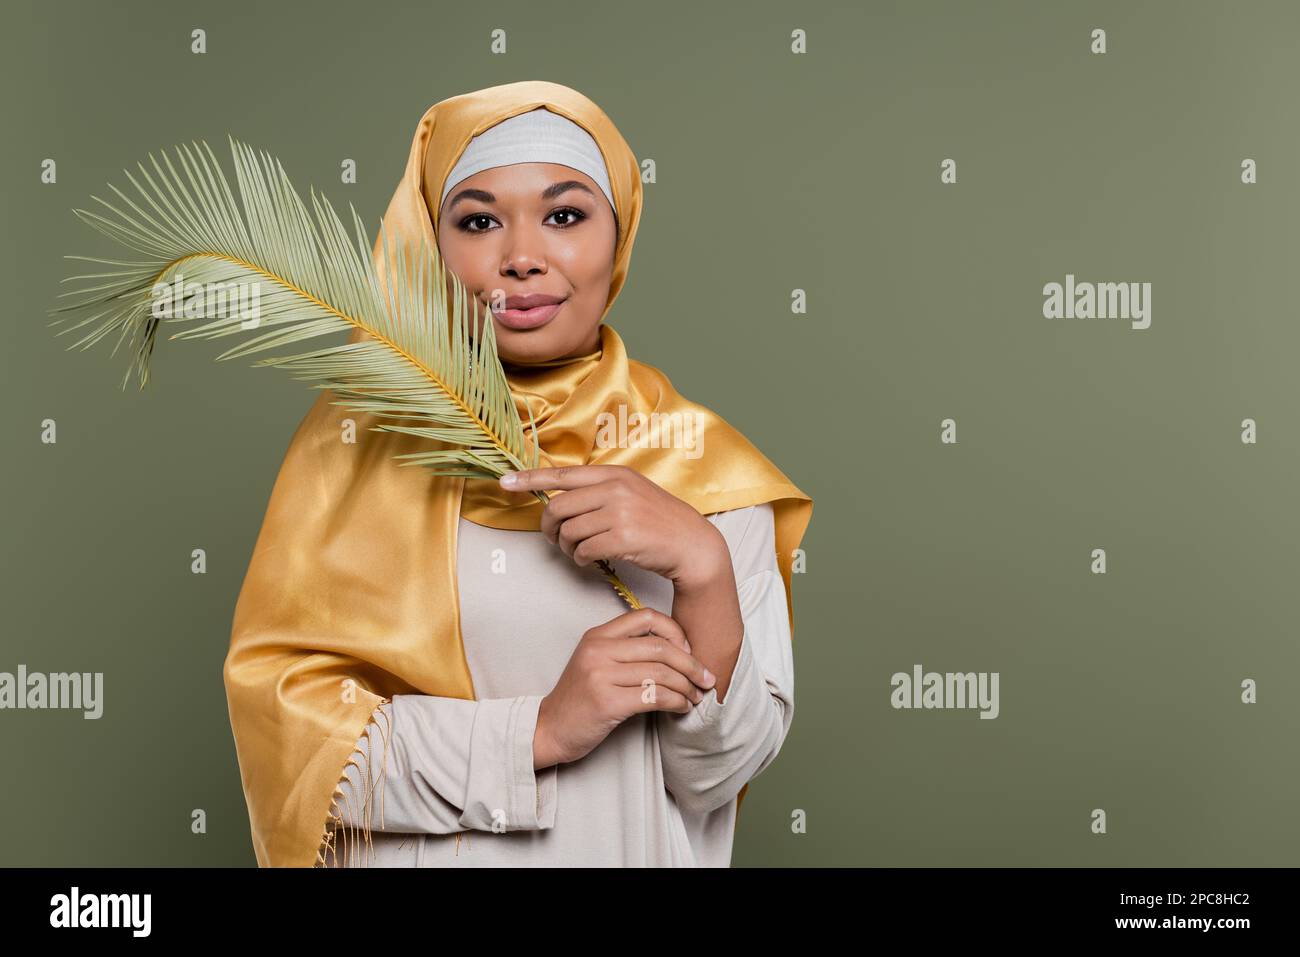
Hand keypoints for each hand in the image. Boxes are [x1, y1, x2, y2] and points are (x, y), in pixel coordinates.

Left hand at [501, 464, 729, 588]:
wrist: (690, 544)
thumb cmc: (658, 521)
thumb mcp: (632, 492)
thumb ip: (599, 490)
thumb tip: (559, 498)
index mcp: (614, 473)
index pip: (562, 474)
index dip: (529, 479)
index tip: (505, 482)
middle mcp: (615, 488)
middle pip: (558, 507)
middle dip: (549, 528)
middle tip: (554, 538)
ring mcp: (620, 512)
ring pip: (569, 532)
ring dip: (568, 547)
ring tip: (581, 551)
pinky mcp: (623, 538)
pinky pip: (583, 551)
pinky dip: (581, 560)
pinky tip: (592, 560)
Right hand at [533, 608, 715, 767]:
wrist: (549, 729)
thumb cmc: (580, 699)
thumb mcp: (597, 664)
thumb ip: (627, 651)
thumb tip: (678, 651)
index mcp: (598, 635)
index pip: (647, 617)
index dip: (675, 632)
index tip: (689, 652)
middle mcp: (598, 650)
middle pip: (660, 647)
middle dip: (691, 664)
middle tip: (706, 678)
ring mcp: (601, 675)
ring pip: (661, 673)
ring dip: (687, 687)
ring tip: (696, 697)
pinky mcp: (607, 702)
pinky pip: (654, 696)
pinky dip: (676, 702)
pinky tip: (682, 708)